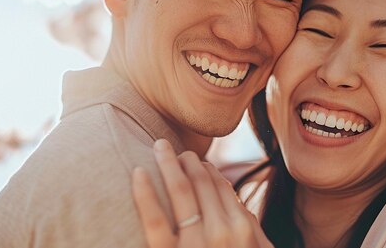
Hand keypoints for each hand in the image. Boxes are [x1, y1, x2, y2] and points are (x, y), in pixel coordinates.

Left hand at [132, 139, 273, 247]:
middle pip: (202, 184)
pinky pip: (154, 221)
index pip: (221, 187)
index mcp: (244, 228)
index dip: (207, 170)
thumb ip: (249, 225)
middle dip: (187, 162)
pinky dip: (145, 194)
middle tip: (171, 148)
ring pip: (181, 194)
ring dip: (169, 165)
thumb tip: (229, 192)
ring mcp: (196, 244)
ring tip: (159, 148)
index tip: (195, 161)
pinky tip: (137, 173)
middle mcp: (223, 232)